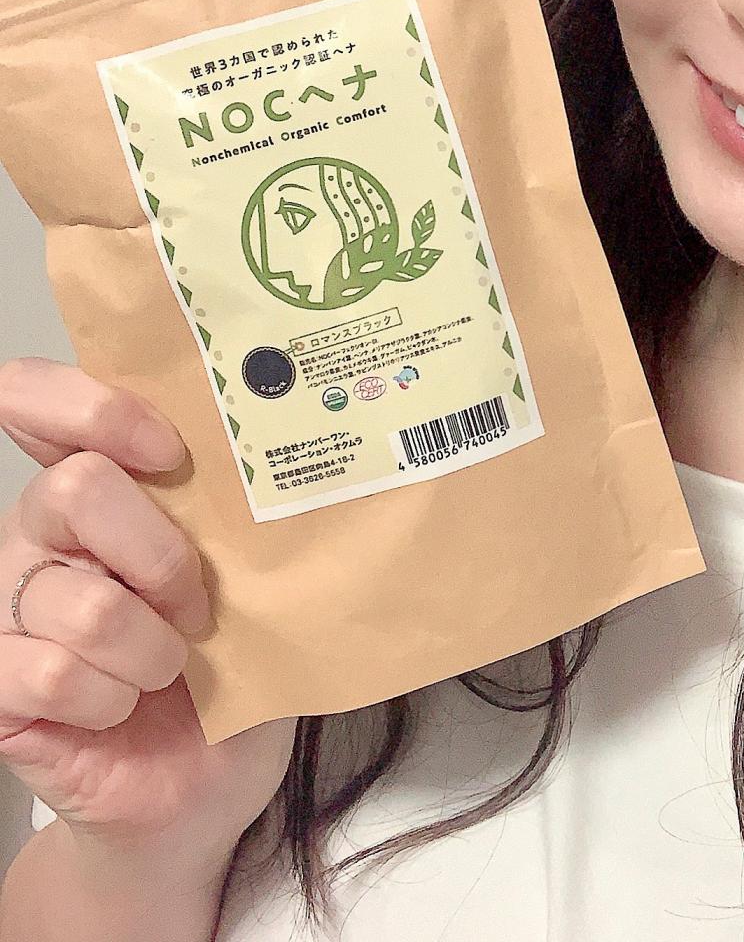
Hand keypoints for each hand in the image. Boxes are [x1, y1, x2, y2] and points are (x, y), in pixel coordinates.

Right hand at [0, 356, 294, 871]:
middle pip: (74, 488)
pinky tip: (123, 706)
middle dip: (160, 553)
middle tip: (198, 604)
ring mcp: (8, 607)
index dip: (93, 406)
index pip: (33, 397)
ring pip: (79, 598)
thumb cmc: (231, 664)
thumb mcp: (248, 573)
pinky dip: (113, 695)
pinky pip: (54, 674)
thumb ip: (235, 511)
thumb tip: (281, 453)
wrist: (203, 780)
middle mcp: (38, 534)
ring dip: (150, 646)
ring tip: (169, 668)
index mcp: (97, 486)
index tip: (169, 450)